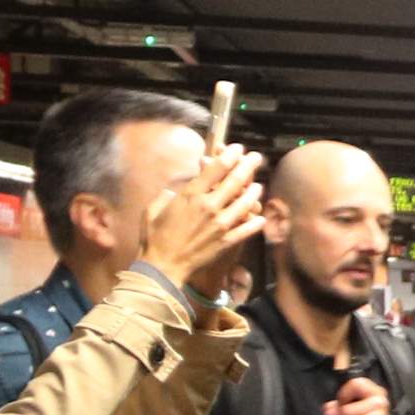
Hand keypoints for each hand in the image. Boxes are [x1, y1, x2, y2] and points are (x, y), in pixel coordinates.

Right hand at [141, 144, 264, 282]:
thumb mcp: (154, 209)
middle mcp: (208, 207)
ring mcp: (220, 225)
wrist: (163, 266)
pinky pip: (247, 229)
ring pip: (246, 203)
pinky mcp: (227, 241)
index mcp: (190, 195)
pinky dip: (256, 222)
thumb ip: (166, 195)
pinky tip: (261, 217)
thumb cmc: (155, 237)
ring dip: (255, 192)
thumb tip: (175, 190)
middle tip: (257, 158)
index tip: (238, 148)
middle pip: (235, 181)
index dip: (229, 156)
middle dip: (248, 166)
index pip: (216, 169)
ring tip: (259, 186)